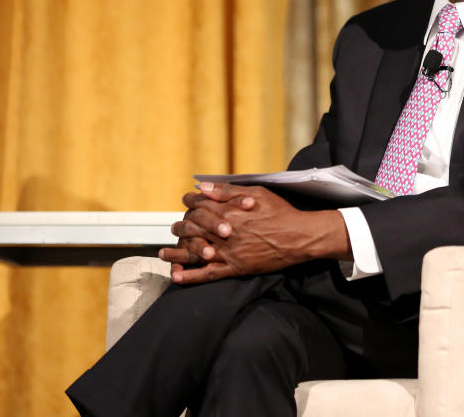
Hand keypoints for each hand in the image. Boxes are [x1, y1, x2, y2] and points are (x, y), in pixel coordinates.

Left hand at [159, 182, 351, 284]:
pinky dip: (192, 276)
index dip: (190, 202)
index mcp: (229, 211)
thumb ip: (228, 190)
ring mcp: (229, 251)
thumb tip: (203, 187)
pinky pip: (209, 273)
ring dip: (177, 252)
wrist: (299, 237)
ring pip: (195, 252)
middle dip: (181, 226)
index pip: (200, 205)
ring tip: (164, 253)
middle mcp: (225, 232)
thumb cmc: (281, 212)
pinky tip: (177, 276)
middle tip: (174, 227)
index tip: (187, 201)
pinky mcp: (236, 267)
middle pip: (193, 228)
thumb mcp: (257, 193)